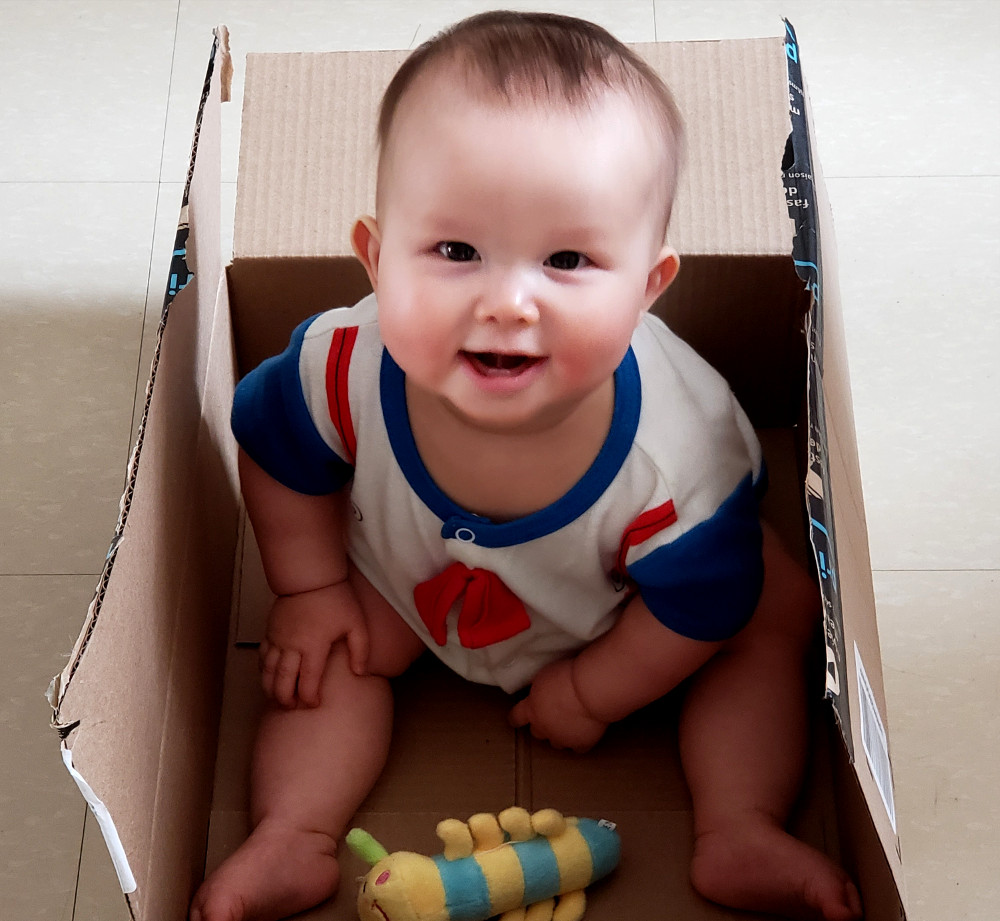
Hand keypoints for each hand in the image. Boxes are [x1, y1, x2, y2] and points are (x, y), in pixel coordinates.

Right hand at [260, 580, 368, 708]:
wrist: (310, 577)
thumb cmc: (335, 600)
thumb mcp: (356, 624)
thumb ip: (360, 650)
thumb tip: (360, 673)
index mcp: (314, 646)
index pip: (307, 681)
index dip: (309, 697)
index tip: (313, 704)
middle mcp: (292, 646)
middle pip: (282, 681)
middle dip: (285, 699)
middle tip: (291, 708)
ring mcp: (278, 639)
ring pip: (267, 671)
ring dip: (270, 688)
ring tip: (277, 699)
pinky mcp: (270, 631)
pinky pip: (262, 656)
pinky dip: (263, 670)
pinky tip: (268, 676)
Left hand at [509, 658, 608, 752]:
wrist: (590, 690)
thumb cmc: (568, 676)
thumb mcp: (544, 676)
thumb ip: (538, 689)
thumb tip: (537, 692)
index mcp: (532, 709)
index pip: (516, 717)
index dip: (516, 718)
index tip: (516, 718)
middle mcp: (544, 727)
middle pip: (537, 732)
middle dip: (542, 724)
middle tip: (551, 714)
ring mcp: (562, 738)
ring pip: (556, 743)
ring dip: (560, 734)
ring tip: (570, 722)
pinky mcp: (581, 743)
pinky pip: (578, 747)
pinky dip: (580, 741)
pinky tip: (585, 732)